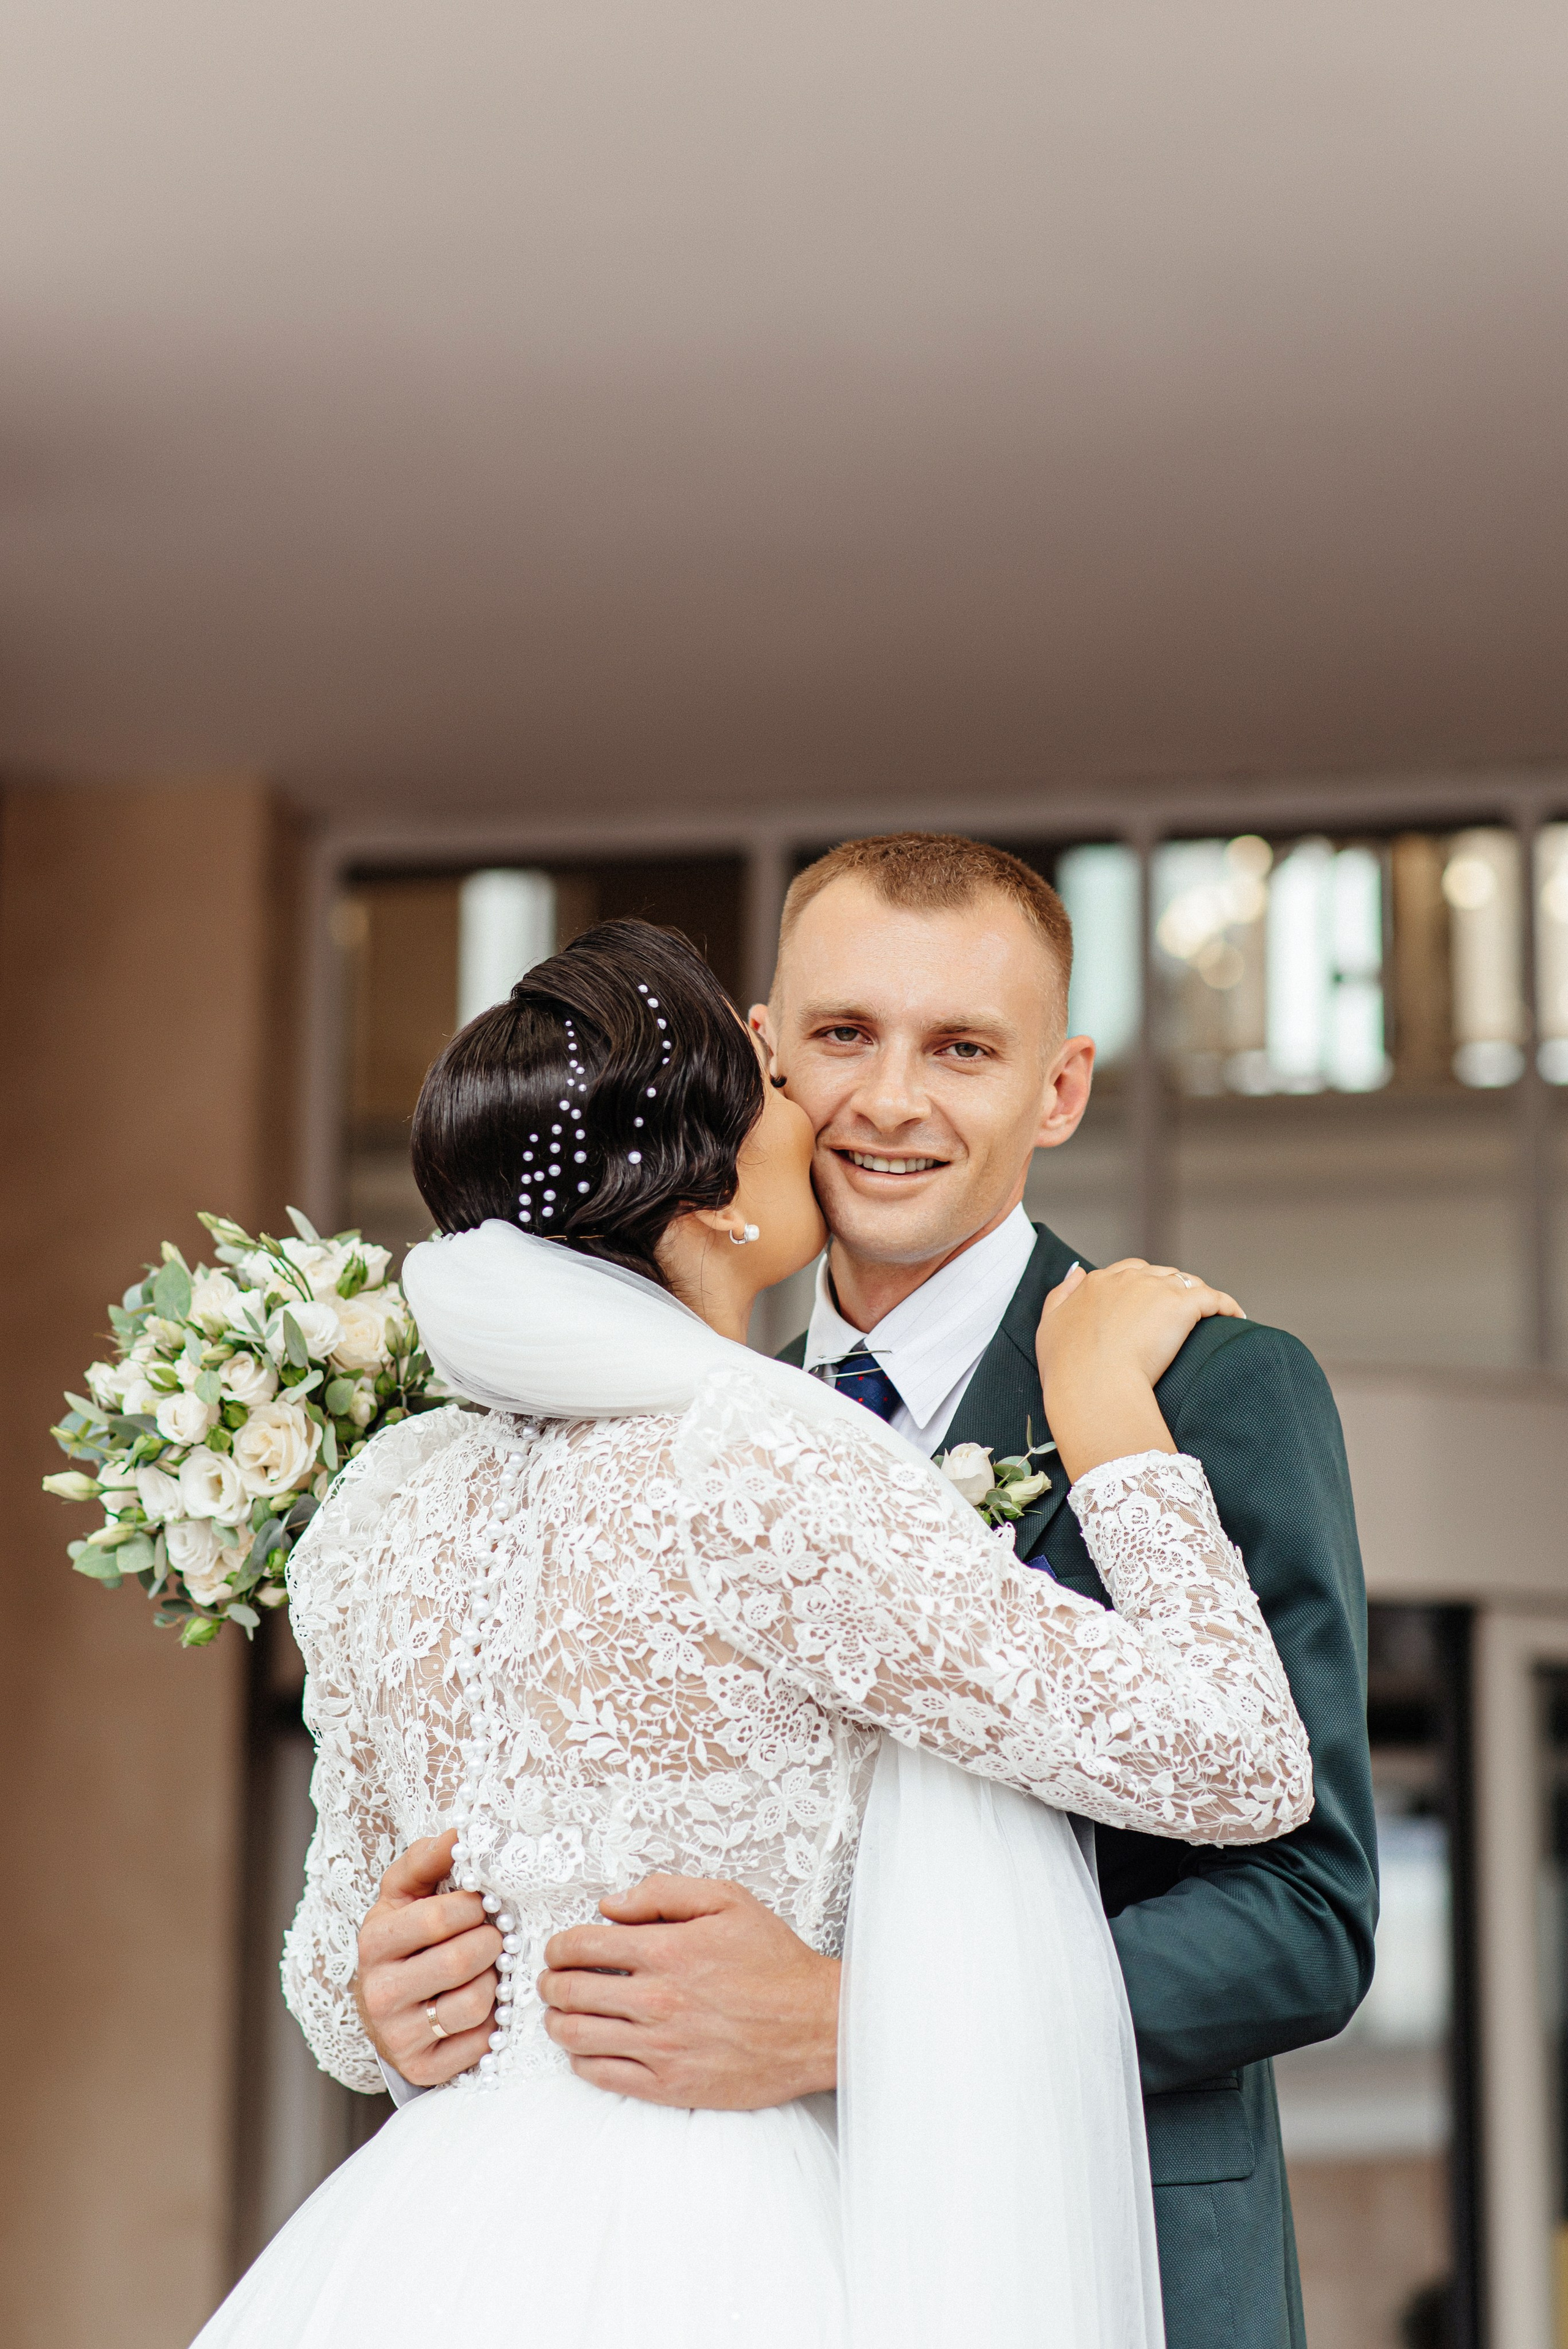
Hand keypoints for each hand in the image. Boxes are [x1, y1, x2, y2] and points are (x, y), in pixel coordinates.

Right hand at [354, 1830, 501, 2087]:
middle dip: (492, 1942)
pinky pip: (479, 2043)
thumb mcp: (406, 1893)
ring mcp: (398, 2036)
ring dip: (495, 1982)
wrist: (385, 2007)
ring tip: (487, 1971)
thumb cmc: (407, 1938)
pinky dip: (493, 2022)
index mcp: (375, 1941)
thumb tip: (460, 1832)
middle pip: (462, 1960)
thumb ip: (429, 1858)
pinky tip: (483, 2006)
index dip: (475, 1906)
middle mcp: (378, 1993)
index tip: (484, 1903)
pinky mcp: (422, 2069)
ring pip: (475, 2003)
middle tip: (494, 1936)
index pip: (440, 1917)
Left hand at [537, 1874, 839, 2108]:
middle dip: (550, 1982)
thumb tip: (610, 1905)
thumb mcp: (728, 1900)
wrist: (816, 2025)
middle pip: (569, 1992)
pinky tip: (586, 2047)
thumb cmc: (774, 1962)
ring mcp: (660, 2048)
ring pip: (576, 2036)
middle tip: (552, 1980)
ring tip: (561, 2013)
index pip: (581, 1946)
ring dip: (557, 2021)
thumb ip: (662, 1893)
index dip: (558, 1946)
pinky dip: (581, 2060)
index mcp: (665, 1950)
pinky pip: (602, 2076)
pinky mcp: (669, 2086)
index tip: (558, 1949)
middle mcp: (655, 2000)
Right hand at [1036, 1258, 1243, 1482]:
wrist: (1092, 1388)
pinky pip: (1214, 1298)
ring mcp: (1156, 1290)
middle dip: (1169, 1290)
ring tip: (1207, 1316)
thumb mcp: (1048, 1326)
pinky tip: (1235, 1318)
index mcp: (1097, 1283)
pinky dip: (1227, 1305)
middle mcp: (1127, 1278)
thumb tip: (1078, 1270)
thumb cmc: (1067, 1369)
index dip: (1141, 1288)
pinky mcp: (1182, 1307)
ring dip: (1195, 1296)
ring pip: (1185, 1282)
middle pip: (1158, 1274)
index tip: (1148, 1307)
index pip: (1128, 1272)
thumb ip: (1061, 1294)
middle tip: (1178, 1316)